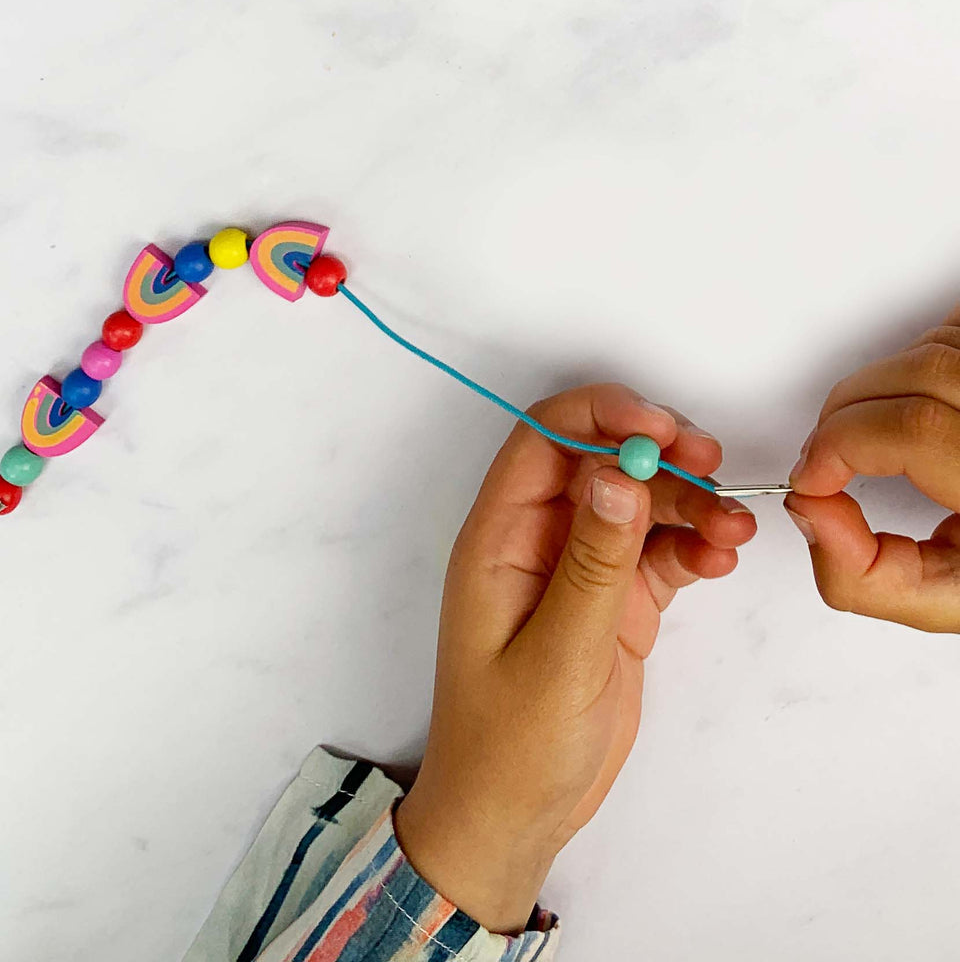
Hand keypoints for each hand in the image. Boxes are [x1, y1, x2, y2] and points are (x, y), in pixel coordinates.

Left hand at [394, 384, 756, 931]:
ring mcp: (580, 570)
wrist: (517, 817)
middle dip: (659, 455)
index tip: (663, 428)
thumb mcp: (556, 654)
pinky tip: (721, 556)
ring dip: (688, 503)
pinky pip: (657, 553)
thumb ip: (592, 564)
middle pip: (601, 463)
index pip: (543, 441)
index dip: (600, 416)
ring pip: (638, 505)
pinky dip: (692, 546)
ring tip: (734, 528)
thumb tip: (617, 472)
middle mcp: (538, 541)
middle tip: (715, 467)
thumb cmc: (511, 744)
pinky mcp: (615, 603)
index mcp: (499, 539)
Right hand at [786, 305, 959, 631]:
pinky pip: (950, 330)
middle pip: (914, 377)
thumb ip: (865, 576)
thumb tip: (810, 513)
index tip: (812, 478)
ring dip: (874, 391)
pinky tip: (912, 405)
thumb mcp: (950, 599)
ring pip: (929, 350)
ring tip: (869, 438)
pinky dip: (913, 363)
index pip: (914, 429)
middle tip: (827, 459)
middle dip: (843, 417)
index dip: (840, 444)